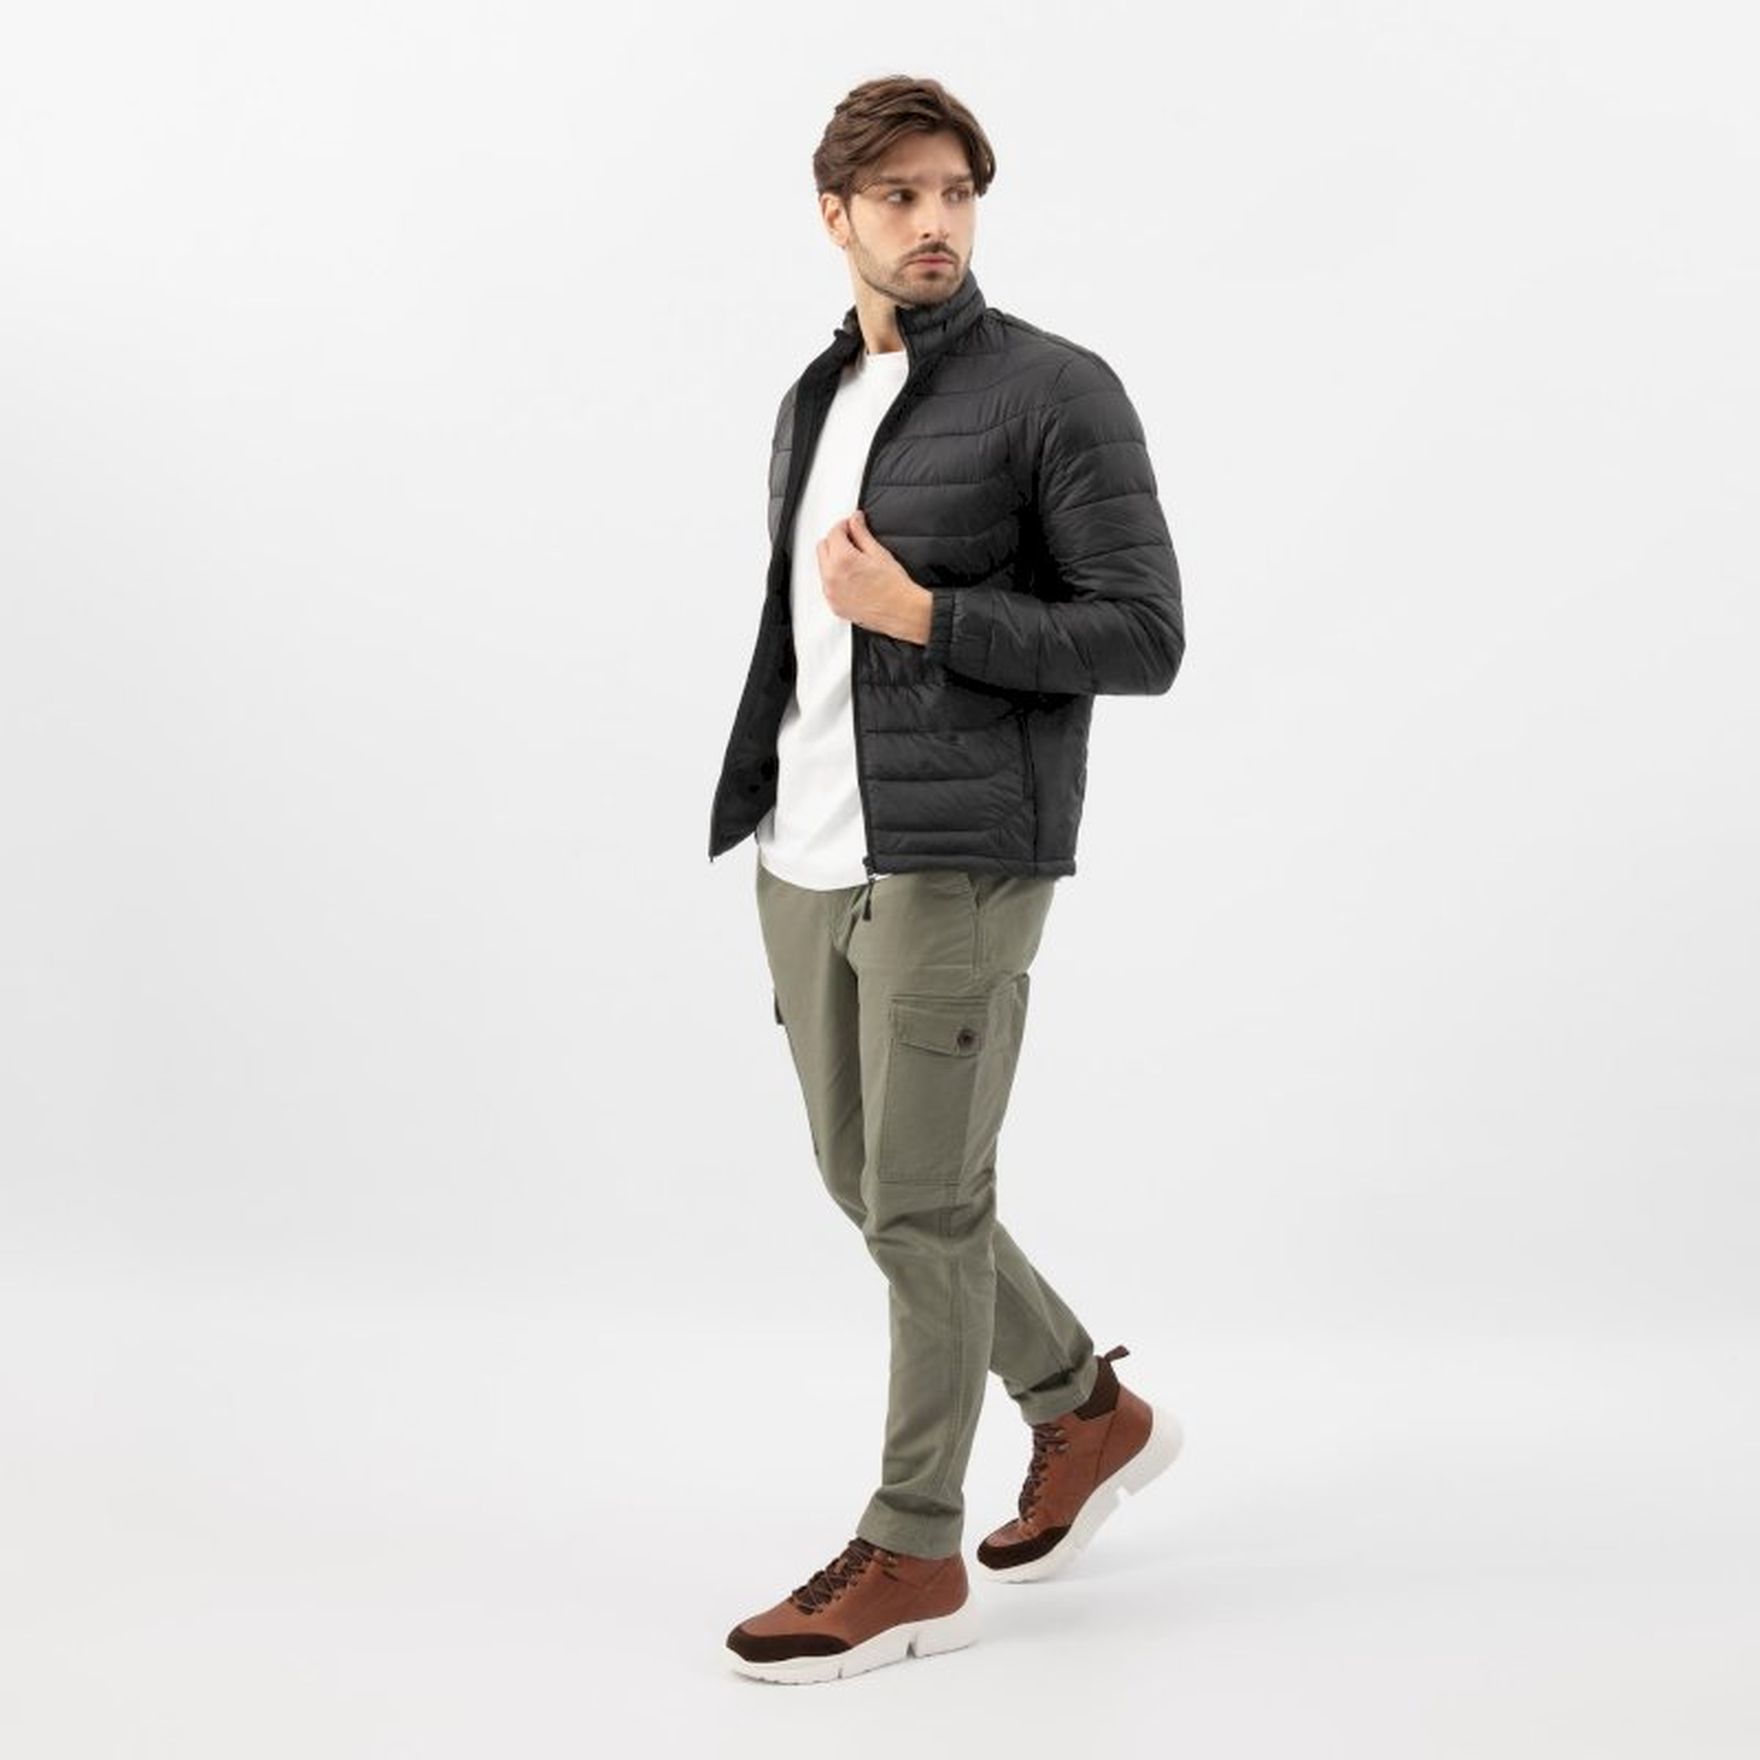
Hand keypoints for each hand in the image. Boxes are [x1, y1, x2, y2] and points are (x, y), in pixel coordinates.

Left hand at [816, 508, 932, 643]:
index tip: (852, 526)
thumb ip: (861, 533)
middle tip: (853, 541)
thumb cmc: (894, 586)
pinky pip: (827, 585)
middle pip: (823, 547)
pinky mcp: (834, 605)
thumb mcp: (878, 552)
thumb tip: (855, 520)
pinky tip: (852, 578)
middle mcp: (832, 577)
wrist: (902, 611)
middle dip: (836, 541)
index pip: (834, 532)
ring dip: (834, 559)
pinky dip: (835, 578)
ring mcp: (831, 593)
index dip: (844, 525)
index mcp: (843, 560)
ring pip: (823, 566)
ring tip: (855, 562)